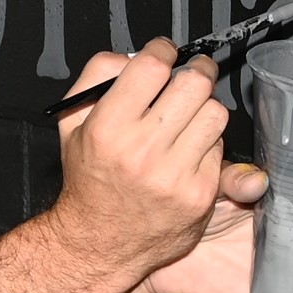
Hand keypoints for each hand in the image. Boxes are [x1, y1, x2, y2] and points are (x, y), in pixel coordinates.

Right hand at [45, 45, 229, 287]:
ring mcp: (175, 175)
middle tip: (192, 73)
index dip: (163, 50)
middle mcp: (142, 151)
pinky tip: (188, 151)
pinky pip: (220, 149)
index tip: (164, 52)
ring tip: (189, 115)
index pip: (151, 67)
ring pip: (215, 113)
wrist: (99, 243)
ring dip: (204, 107)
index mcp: (108, 128)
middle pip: (193, 84)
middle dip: (197, 71)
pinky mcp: (199, 194)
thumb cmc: (88, 179)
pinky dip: (207, 144)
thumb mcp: (72, 124)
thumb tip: (135, 56)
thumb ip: (96, 78)